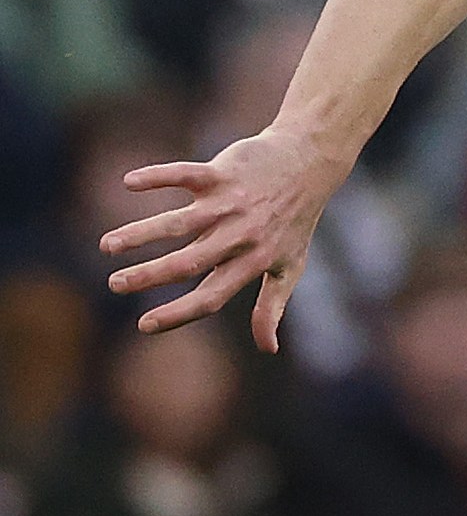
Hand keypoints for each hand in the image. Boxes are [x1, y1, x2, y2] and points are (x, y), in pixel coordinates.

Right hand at [99, 123, 345, 350]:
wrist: (309, 165)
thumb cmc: (295, 222)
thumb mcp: (290, 267)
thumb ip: (272, 307)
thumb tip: (268, 350)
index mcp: (252, 263)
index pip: (212, 297)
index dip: (179, 313)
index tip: (144, 325)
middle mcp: (239, 236)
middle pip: (188, 262)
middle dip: (149, 276)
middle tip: (116, 285)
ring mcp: (229, 204)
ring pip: (179, 222)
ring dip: (141, 233)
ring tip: (108, 246)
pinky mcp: (222, 173)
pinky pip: (185, 175)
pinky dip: (157, 177)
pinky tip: (129, 183)